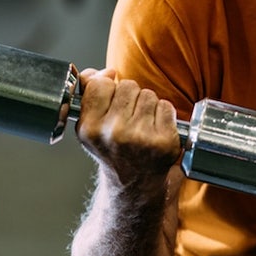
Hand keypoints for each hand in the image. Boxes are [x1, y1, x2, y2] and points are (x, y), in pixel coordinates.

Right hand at [75, 68, 181, 186]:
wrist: (133, 182)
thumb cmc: (112, 148)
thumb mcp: (90, 124)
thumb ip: (89, 92)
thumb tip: (104, 72)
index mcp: (90, 128)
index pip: (101, 84)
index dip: (108, 89)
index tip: (110, 103)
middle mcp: (114, 134)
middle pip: (128, 86)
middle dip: (130, 97)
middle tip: (128, 119)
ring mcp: (141, 138)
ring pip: (148, 94)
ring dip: (147, 105)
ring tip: (141, 125)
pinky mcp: (165, 141)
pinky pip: (166, 106)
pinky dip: (163, 114)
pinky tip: (155, 130)